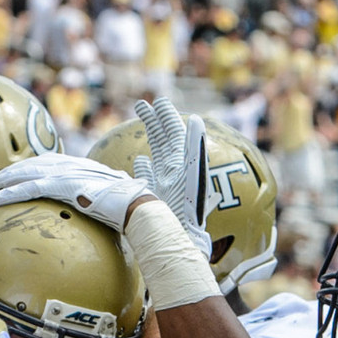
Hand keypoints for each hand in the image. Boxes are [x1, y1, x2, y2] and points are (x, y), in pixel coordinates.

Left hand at [0, 152, 149, 229]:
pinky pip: (27, 189)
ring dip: (1, 183)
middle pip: (30, 165)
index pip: (46, 162)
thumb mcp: (111, 198)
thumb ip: (98, 199)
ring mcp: (64, 173)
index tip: (13, 177)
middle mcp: (69, 164)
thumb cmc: (129, 205)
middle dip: (8, 174)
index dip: (27, 169)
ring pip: (23, 174)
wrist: (135, 204)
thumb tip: (100, 211)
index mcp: (79, 164)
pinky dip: (7, 194)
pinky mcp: (60, 186)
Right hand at [127, 97, 213, 258]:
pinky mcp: (152, 197)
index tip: (158, 101)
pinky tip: (140, 160)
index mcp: (182, 162)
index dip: (167, 116)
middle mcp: (173, 170)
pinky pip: (147, 177)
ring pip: (156, 153)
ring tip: (141, 119)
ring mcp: (162, 183)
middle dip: (154, 120)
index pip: (174, 133)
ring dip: (150, 135)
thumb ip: (193, 145)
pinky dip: (143, 166)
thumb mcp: (191, 172)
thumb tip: (196, 120)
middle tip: (141, 104)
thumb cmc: (183, 207)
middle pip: (164, 139)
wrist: (169, 235)